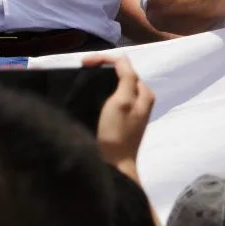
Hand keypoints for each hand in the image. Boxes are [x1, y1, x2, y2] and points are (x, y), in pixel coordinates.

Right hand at [82, 54, 153, 179]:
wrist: (113, 166)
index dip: (103, 59)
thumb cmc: (117, 133)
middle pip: (120, 72)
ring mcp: (131, 109)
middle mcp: (140, 98)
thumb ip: (126, 78)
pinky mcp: (121, 118)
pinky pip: (111, 96)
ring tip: (82, 77)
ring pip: (115, 84)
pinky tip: (88, 93)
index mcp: (143, 92)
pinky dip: (99, 90)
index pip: (124, 64)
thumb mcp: (123, 101)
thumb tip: (120, 59)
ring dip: (99, 78)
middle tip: (81, 69)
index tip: (82, 63)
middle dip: (101, 67)